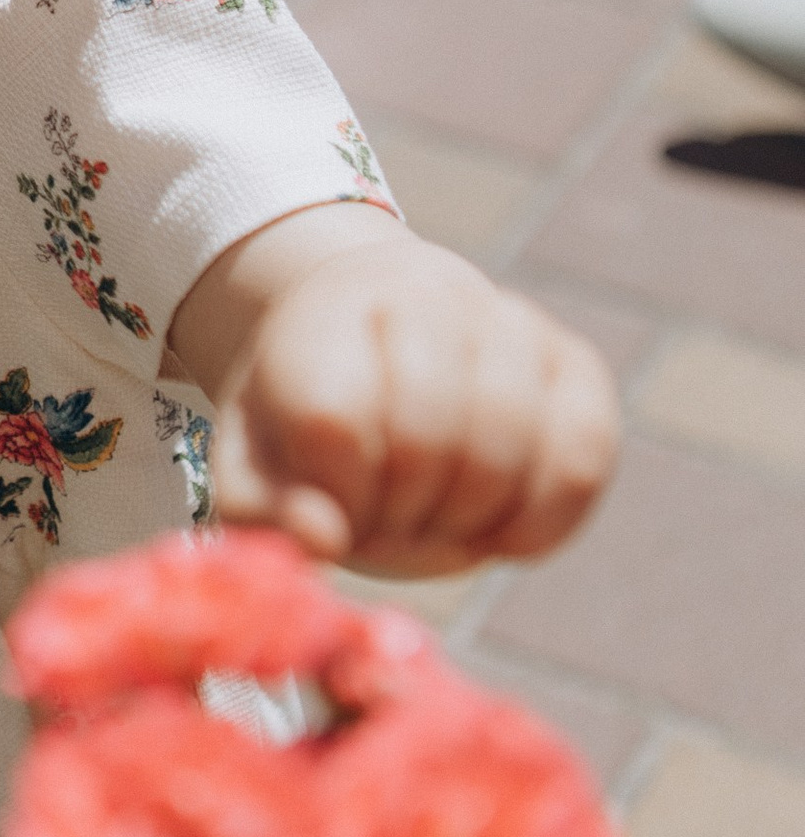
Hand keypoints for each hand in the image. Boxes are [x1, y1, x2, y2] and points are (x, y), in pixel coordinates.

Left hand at [170, 205, 617, 577]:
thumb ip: (259, 509)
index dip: (338, 495)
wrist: (381, 347)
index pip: (334, 420)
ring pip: (508, 442)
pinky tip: (501, 534)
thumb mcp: (252, 464)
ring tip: (434, 522)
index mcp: (321, 320)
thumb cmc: (308, 424)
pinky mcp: (575, 365)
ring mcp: (509, 321)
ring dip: (468, 519)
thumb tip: (320, 539)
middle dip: (402, 514)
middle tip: (385, 527)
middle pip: (426, 435)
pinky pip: (584, 456)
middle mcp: (421, 297)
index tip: (331, 515)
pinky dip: (542, 519)